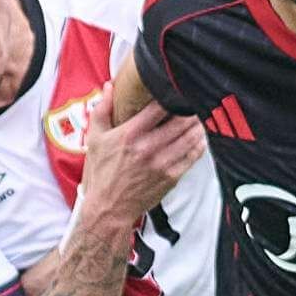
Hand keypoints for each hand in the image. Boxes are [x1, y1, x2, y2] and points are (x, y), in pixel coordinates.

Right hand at [78, 81, 205, 234]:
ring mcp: (163, 163)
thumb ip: (102, 110)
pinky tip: (201, 136)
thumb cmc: (101, 173)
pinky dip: (200, 143)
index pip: (159, 107)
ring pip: (190, 136)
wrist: (109, 209)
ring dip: (198, 124)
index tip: (176, 89)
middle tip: (194, 100)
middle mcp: (149, 147)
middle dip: (189, 108)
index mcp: (130, 134)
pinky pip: (193, 155)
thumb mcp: (95, 139)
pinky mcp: (172, 177)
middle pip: (180, 120)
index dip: (171, 95)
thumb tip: (110, 86)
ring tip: (200, 114)